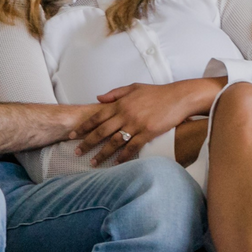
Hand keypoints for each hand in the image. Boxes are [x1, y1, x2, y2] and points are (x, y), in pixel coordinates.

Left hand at [73, 80, 220, 164]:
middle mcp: (126, 114)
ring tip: (93, 163)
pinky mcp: (148, 132)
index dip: (83, 127)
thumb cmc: (157, 92)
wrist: (179, 97)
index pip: (97, 117)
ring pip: (114, 142)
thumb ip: (115, 93)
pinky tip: (116, 163)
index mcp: (121, 103)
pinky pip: (132, 147)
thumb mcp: (134, 87)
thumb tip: (98, 99)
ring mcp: (137, 124)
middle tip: (77, 153)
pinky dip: (123, 156)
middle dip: (87, 143)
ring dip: (102, 154)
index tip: (72, 135)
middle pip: (102, 132)